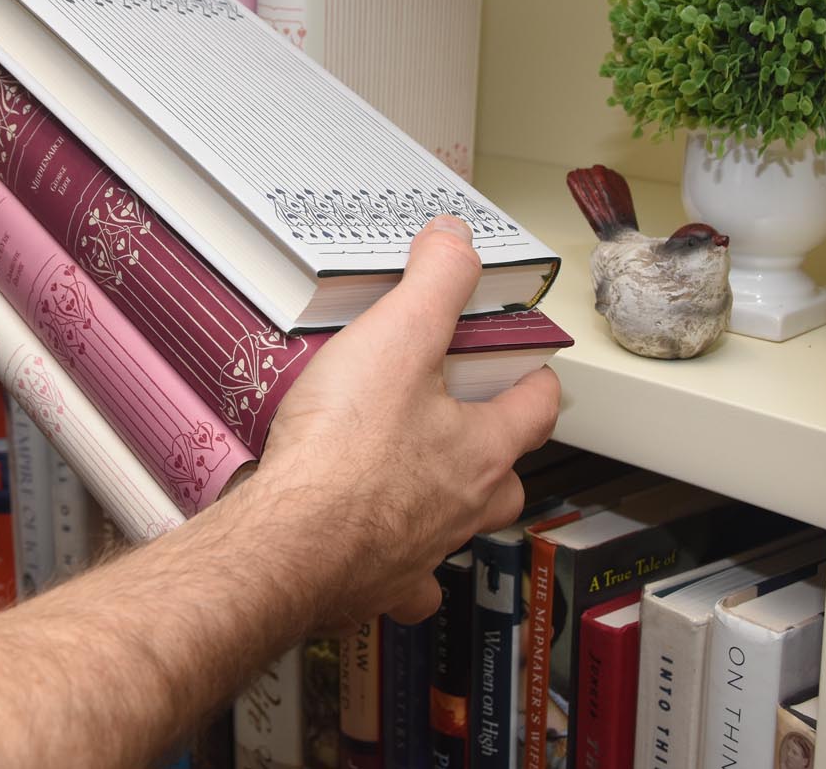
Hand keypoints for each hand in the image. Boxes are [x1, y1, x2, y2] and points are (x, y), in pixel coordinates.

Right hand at [250, 215, 560, 630]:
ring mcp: (424, 552)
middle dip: (491, 449)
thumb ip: (433, 281)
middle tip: (458, 417)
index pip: (536, 409)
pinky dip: (395, 565)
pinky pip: (403, 582)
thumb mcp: (395, 336)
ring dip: (446, 505)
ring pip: (456, 529)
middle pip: (503, 478)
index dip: (533, 379)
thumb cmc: (344, 450)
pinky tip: (368, 543)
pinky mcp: (378, 584)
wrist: (289, 540)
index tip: (524, 365)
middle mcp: (464, 508)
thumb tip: (457, 240)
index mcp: (481, 449)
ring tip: (408, 473)